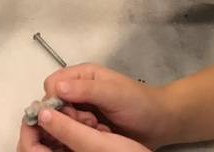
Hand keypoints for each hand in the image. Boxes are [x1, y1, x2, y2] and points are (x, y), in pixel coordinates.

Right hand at [18, 64, 174, 150]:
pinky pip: (72, 130)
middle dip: (66, 115)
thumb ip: (87, 90)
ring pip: (62, 118)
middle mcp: (78, 90)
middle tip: (88, 123)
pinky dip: (79, 135)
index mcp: (82, 75)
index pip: (52, 84)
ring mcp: (82, 108)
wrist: (160, 122)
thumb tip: (56, 87)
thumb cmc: (139, 103)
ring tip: (96, 129)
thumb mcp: (114, 93)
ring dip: (74, 126)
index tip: (70, 113)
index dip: (55, 100)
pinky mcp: (87, 126)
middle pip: (54, 103)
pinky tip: (96, 137)